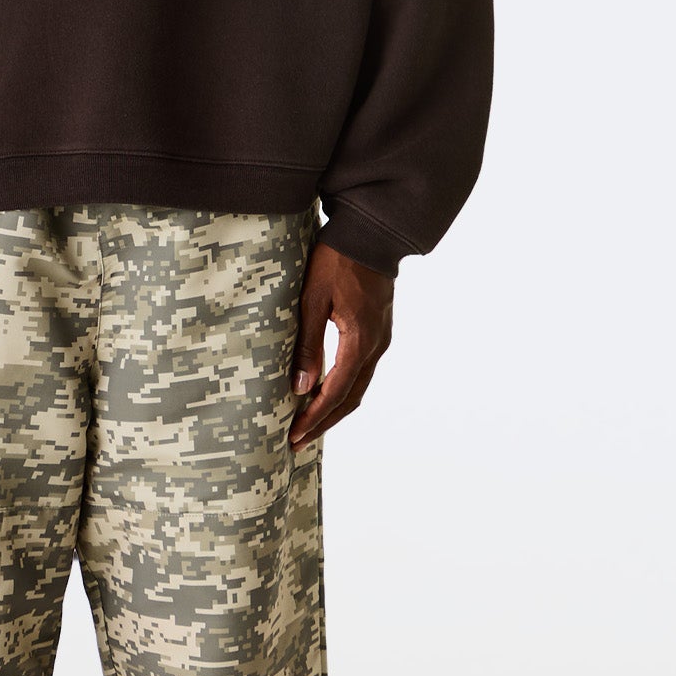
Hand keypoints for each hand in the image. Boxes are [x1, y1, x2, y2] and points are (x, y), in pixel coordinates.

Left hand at [288, 242, 394, 450]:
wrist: (371, 234)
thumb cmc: (337, 261)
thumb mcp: (313, 299)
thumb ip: (309, 345)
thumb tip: (302, 388)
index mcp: (360, 341)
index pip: (336, 392)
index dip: (315, 418)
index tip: (295, 436)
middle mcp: (376, 346)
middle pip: (351, 398)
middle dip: (324, 423)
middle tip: (298, 441)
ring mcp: (380, 340)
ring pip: (359, 388)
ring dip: (334, 409)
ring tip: (309, 425)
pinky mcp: (378, 332)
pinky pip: (362, 372)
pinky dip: (343, 390)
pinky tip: (325, 394)